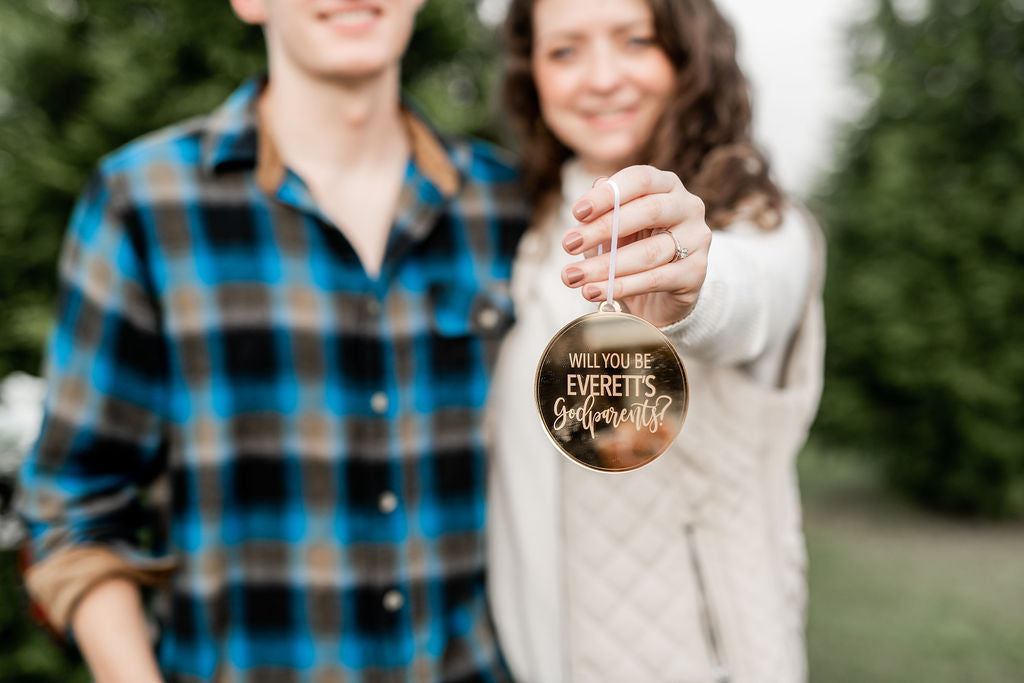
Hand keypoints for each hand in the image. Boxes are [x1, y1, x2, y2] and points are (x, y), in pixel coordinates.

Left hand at [560, 165, 711, 327]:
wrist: (663, 292)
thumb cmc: (634, 248)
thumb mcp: (614, 227)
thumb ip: (603, 210)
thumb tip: (592, 194)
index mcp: (667, 185)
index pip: (640, 179)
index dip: (607, 194)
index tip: (577, 213)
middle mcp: (688, 207)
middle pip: (648, 211)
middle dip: (603, 229)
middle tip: (568, 245)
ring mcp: (697, 240)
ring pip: (649, 252)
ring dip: (605, 266)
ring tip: (572, 277)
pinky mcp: (696, 273)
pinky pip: (655, 279)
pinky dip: (620, 287)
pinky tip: (593, 292)